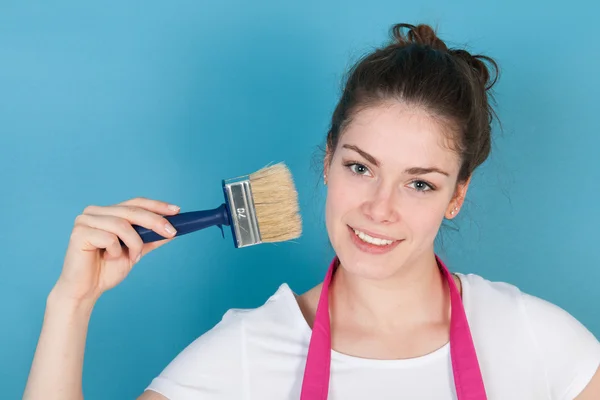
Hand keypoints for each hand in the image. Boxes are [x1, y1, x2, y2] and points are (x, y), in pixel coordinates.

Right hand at [51, 197, 180, 303]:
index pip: (136, 203)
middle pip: (132, 211)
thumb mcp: (136, 251)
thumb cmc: (106, 270)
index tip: (177, 211)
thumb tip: (174, 230)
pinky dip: (116, 250)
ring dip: (135, 243)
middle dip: (155, 221)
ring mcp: (85, 220)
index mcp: (108, 212)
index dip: (157, 206)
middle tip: (172, 232)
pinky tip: (109, 258)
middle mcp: (95, 211)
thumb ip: (151, 239)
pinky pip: (109, 237)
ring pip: (122, 224)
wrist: (85, 290)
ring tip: (134, 257)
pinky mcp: (79, 233)